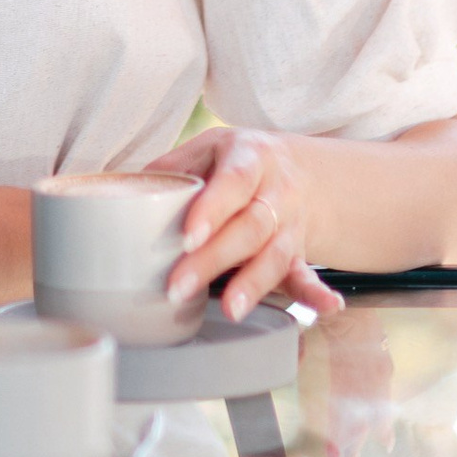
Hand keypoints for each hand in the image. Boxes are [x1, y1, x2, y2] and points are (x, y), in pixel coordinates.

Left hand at [151, 128, 343, 324]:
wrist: (296, 169)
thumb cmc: (236, 161)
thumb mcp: (208, 148)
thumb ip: (173, 168)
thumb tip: (127, 192)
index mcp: (251, 156)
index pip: (233, 181)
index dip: (212, 209)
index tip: (187, 237)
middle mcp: (277, 190)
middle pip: (250, 227)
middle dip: (215, 259)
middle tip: (178, 287)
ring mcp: (291, 223)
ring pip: (275, 255)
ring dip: (253, 284)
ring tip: (231, 308)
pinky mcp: (299, 252)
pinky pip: (308, 273)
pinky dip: (317, 293)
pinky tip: (328, 307)